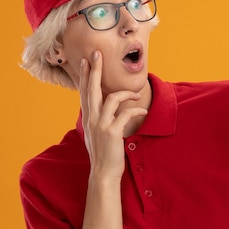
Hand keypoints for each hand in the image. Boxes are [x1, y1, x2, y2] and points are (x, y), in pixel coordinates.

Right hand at [79, 51, 146, 178]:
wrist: (103, 173)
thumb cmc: (103, 153)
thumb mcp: (96, 133)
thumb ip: (97, 119)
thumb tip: (101, 109)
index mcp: (88, 118)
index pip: (85, 92)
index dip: (86, 76)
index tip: (87, 62)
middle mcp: (92, 119)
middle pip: (92, 89)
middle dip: (95, 71)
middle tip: (97, 55)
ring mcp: (101, 125)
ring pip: (110, 98)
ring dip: (126, 93)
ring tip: (136, 93)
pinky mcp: (112, 132)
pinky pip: (125, 114)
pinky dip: (136, 109)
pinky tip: (143, 109)